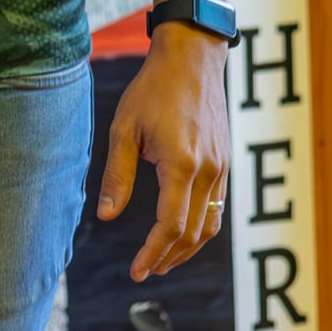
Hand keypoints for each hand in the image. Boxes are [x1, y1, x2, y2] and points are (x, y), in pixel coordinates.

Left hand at [97, 23, 231, 278]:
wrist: (192, 58)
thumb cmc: (153, 89)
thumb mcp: (124, 128)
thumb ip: (118, 175)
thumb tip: (105, 216)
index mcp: (181, 164)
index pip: (170, 225)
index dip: (153, 253)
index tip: (137, 271)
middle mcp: (208, 171)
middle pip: (193, 233)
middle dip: (169, 257)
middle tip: (146, 271)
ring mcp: (222, 167)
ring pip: (210, 224)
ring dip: (188, 248)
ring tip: (163, 260)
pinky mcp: (226, 162)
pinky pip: (217, 206)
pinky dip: (201, 227)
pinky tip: (182, 232)